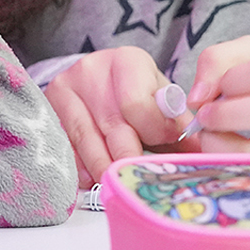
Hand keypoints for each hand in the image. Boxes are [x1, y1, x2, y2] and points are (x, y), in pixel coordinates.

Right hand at [43, 46, 192, 186]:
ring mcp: (66, 86)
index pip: (138, 106)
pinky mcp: (48, 105)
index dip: (155, 134)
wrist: (96, 76)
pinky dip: (79, 166)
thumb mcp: (160, 98)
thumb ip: (178, 125)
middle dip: (128, 160)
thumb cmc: (136, 91)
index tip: (166, 148)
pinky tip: (91, 180)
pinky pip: (64, 142)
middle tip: (140, 183)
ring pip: (86, 138)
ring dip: (104, 169)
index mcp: (128, 61)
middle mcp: (93, 69)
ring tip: (118, 187)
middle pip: (113, 126)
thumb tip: (202, 155)